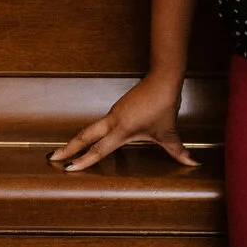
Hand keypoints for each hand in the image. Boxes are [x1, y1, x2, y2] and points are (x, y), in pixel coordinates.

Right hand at [49, 73, 196, 172]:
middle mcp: (113, 121)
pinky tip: (89, 139)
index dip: (84, 160)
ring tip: (66, 151)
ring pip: (90, 129)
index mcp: (122, 129)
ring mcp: (113, 113)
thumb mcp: (169, 131)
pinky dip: (90, 134)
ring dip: (78, 140)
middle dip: (69, 147)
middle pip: (84, 136)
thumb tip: (193, 162)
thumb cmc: (163, 104)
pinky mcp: (117, 109)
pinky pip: (99, 124)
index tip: (69, 169)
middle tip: (53, 158)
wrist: (162, 78)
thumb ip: (178, 150)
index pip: (99, 149)